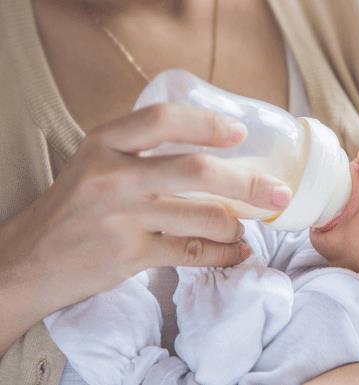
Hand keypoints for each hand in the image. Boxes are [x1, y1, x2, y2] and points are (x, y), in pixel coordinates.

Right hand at [0, 103, 291, 346]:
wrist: (28, 260)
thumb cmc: (74, 206)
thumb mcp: (97, 162)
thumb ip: (143, 152)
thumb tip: (214, 150)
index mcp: (105, 143)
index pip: (164, 119)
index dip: (208, 124)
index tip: (240, 133)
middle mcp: (113, 176)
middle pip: (197, 171)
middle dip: (249, 183)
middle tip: (278, 193)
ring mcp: (121, 218)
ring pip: (203, 217)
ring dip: (237, 224)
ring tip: (246, 226)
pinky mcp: (129, 256)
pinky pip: (194, 252)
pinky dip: (224, 254)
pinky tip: (237, 252)